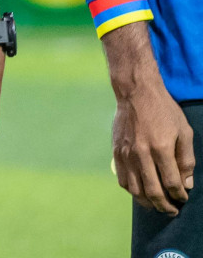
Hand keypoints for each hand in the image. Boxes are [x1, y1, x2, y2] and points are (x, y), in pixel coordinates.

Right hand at [113, 74, 194, 214]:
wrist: (135, 92)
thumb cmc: (164, 110)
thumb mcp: (184, 132)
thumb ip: (186, 159)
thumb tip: (186, 183)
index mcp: (160, 148)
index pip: (172, 183)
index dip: (180, 195)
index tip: (184, 198)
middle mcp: (141, 154)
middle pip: (153, 191)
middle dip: (165, 206)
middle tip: (172, 211)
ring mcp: (126, 154)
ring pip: (135, 190)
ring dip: (148, 202)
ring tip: (157, 205)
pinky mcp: (116, 152)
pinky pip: (122, 179)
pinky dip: (132, 191)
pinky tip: (140, 192)